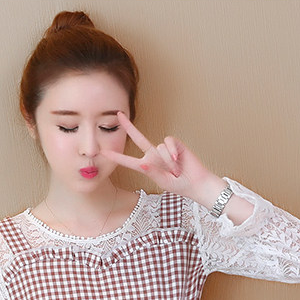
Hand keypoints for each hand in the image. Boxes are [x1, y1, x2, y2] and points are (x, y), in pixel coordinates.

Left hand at [101, 111, 226, 206]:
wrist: (196, 182)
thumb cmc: (179, 185)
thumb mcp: (163, 181)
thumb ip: (153, 172)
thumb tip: (144, 163)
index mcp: (147, 166)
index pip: (129, 161)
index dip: (117, 157)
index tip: (103, 153)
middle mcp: (153, 155)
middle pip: (138, 138)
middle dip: (128, 126)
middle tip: (118, 114)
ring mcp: (164, 149)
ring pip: (159, 149)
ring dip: (168, 162)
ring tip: (176, 171)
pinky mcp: (175, 144)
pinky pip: (168, 143)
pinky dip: (173, 152)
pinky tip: (178, 159)